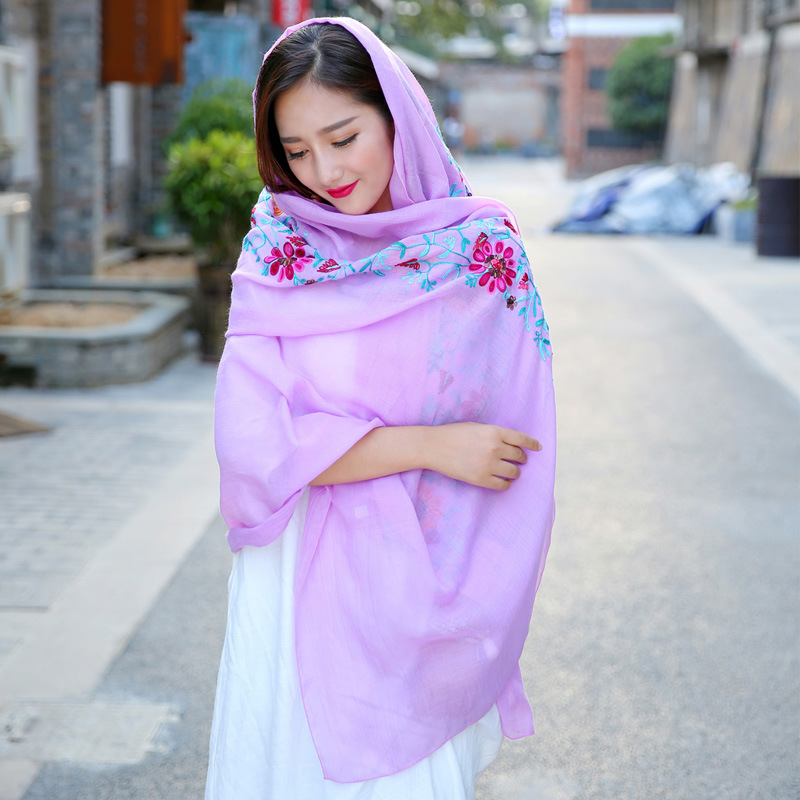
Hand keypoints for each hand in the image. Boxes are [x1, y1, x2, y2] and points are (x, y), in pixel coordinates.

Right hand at [426, 422, 541, 490]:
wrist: (433, 446)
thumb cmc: (453, 434)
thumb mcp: (477, 426)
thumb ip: (495, 434)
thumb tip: (512, 444)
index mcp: (494, 431)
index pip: (522, 438)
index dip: (532, 444)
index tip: (538, 447)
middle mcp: (494, 447)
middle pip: (519, 456)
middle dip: (522, 459)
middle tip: (519, 460)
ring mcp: (488, 464)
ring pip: (514, 472)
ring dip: (515, 472)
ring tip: (512, 471)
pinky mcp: (481, 479)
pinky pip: (503, 485)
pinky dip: (506, 484)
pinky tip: (504, 481)